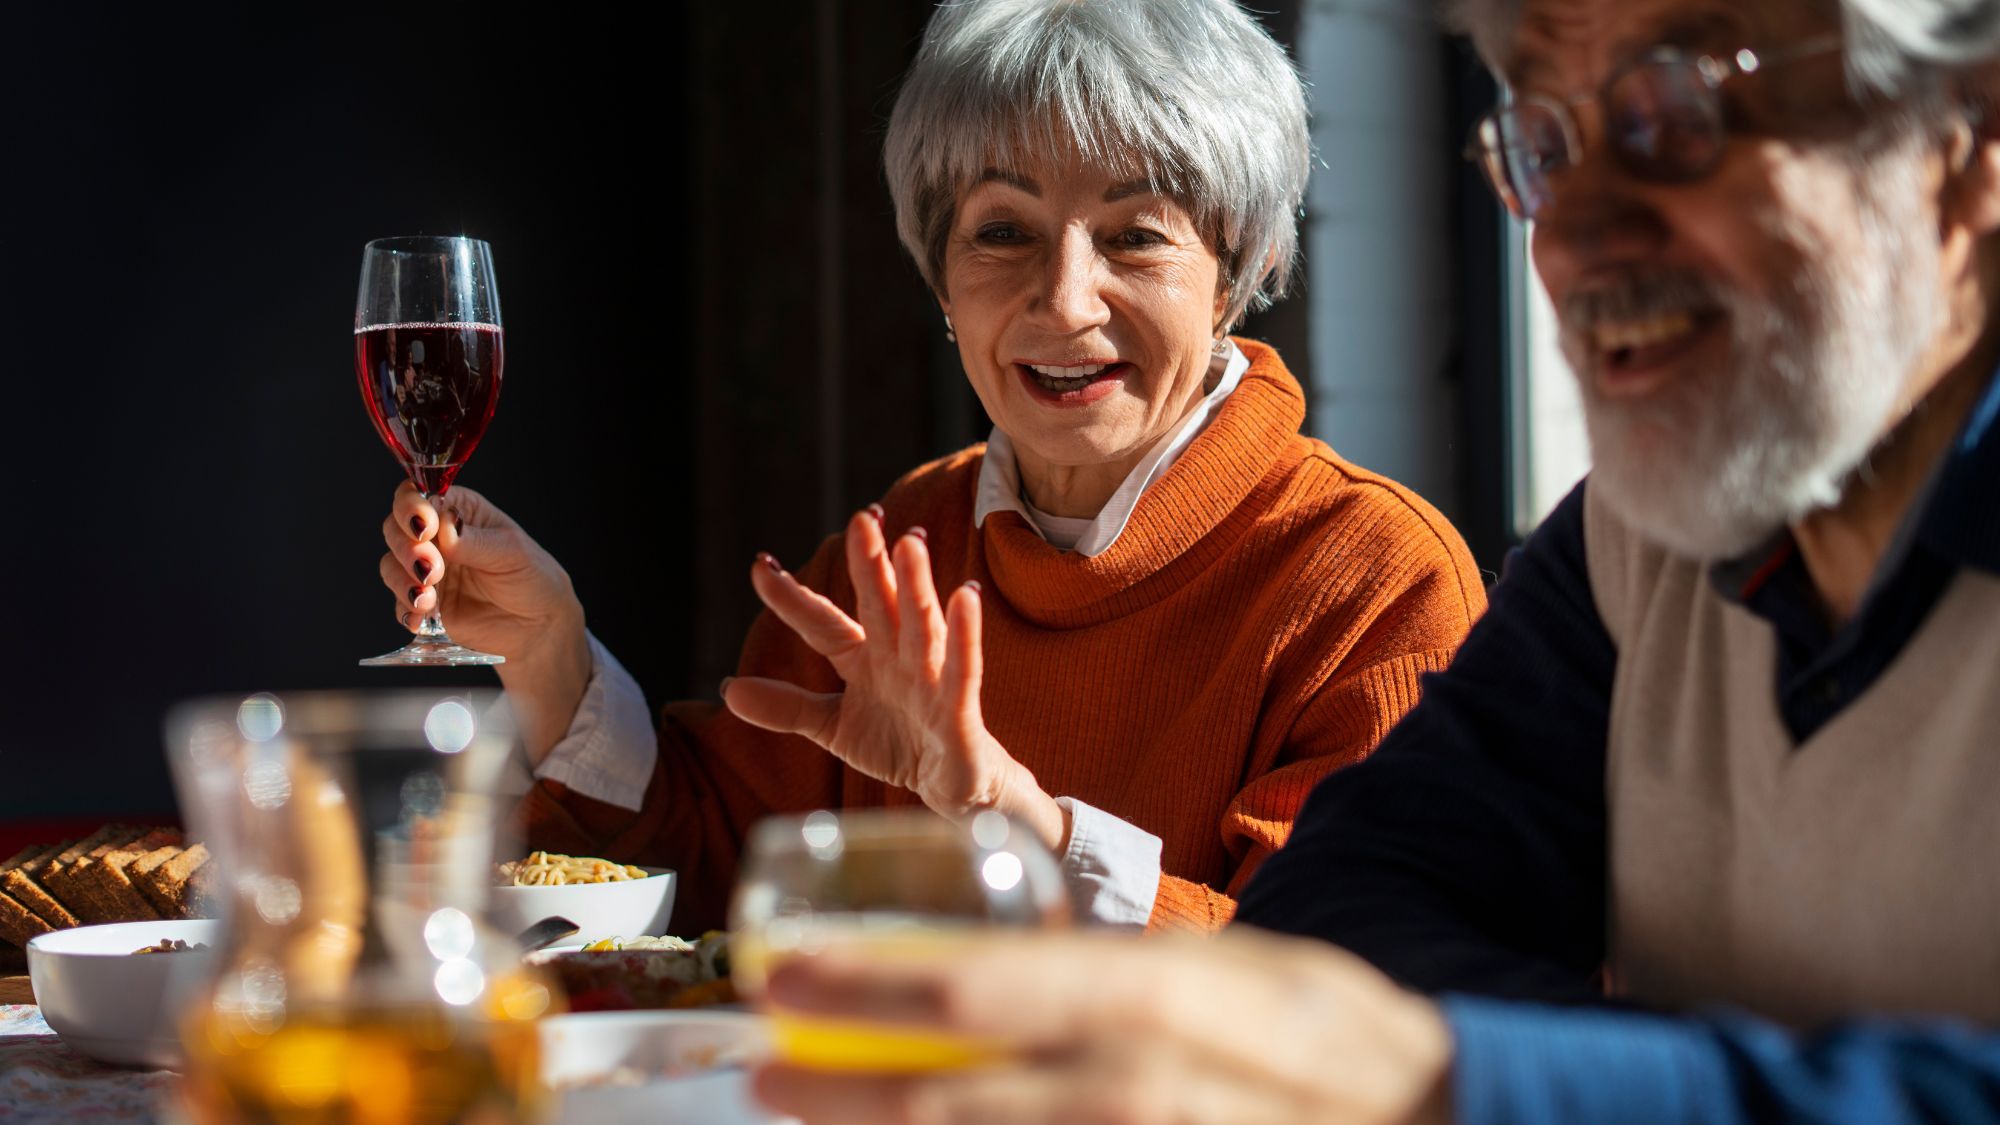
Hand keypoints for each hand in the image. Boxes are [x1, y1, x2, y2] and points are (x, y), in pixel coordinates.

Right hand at [378, 481, 589, 760]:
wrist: (538, 627)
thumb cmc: (532, 578)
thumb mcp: (512, 552)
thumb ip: (476, 541)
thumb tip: (446, 526)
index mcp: (459, 510)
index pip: (419, 495)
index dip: (412, 507)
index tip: (424, 527)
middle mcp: (436, 537)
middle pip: (395, 528)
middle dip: (406, 548)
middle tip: (432, 568)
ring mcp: (427, 570)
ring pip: (392, 565)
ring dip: (403, 580)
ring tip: (429, 599)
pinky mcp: (424, 603)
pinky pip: (400, 603)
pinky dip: (406, 610)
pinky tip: (422, 619)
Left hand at [721, 508, 1067, 850]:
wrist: (952, 787)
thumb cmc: (901, 744)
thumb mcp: (834, 726)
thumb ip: (788, 706)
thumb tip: (729, 689)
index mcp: (864, 659)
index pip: (823, 624)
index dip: (793, 598)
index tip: (760, 566)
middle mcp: (897, 658)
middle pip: (880, 605)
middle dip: (870, 564)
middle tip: (860, 518)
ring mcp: (930, 680)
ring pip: (922, 625)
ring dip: (915, 586)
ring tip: (909, 541)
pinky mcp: (960, 710)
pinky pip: (963, 669)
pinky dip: (964, 636)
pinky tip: (965, 596)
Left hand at [753, 929, 1453, 1124]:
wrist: (1448, 1120)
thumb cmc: (1329, 1038)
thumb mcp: (1242, 967)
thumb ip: (1128, 968)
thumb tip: (1000, 963)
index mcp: (1177, 997)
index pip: (999, 985)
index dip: (877, 985)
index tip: (784, 980)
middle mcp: (1161, 1088)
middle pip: (979, 1096)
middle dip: (856, 1089)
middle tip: (763, 1073)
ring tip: (815, 1122)